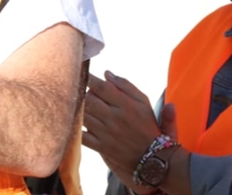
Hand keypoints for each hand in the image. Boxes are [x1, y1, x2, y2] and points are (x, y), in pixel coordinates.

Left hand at [82, 71, 161, 193]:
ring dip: (80, 109)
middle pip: (89, 100)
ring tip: (85, 107)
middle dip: (84, 93)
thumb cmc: (147, 125)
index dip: (90, 79)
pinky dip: (77, 128)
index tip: (84, 73)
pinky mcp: (102, 147)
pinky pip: (82, 135)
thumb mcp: (143, 102)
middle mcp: (115, 118)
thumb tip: (106, 73)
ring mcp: (107, 133)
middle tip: (86, 93)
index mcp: (126, 105)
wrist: (153, 158)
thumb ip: (125, 85)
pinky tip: (80, 123)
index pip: (102, 87)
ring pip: (83, 115)